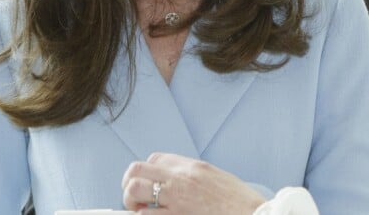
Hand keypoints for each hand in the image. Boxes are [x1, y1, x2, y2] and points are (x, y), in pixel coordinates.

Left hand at [122, 152, 264, 213]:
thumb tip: (174, 178)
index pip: (154, 159)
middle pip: (137, 170)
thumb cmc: (239, 202)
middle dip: (129, 183)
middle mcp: (180, 179)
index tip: (148, 183)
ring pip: (134, 191)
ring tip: (138, 210)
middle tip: (133, 197)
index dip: (147, 171)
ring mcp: (177, 200)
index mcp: (191, 167)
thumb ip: (192, 175)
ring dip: (131, 202)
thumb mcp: (215, 177)